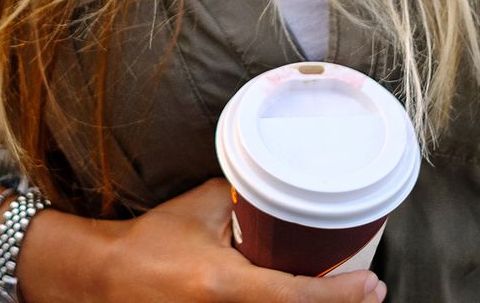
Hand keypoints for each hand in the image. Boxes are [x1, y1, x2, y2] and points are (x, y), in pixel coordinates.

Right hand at [23, 178, 387, 302]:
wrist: (105, 278)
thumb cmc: (151, 242)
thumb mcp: (200, 209)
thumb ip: (242, 201)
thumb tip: (279, 187)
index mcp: (224, 285)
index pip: (296, 296)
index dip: (341, 295)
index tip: (374, 286)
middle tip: (368, 291)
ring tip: (347, 295)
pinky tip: (304, 299)